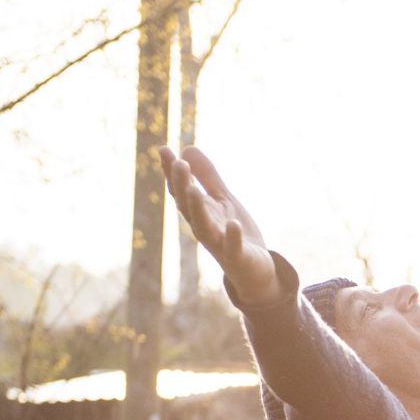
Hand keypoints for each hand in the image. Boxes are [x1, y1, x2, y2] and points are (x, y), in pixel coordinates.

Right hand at [160, 145, 278, 304]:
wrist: (255, 271)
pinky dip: (232, 237)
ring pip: (203, 227)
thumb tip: (187, 148)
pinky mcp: (238, 258)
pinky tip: (233, 224)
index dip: (172, 172)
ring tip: (193, 189)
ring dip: (197, 209)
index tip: (164, 149)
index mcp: (200, 213)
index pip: (182, 191)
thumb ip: (207, 177)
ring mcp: (220, 244)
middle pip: (189, 207)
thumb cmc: (235, 234)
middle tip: (178, 163)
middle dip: (182, 186)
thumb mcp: (222, 201)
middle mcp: (205, 228)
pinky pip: (233, 248)